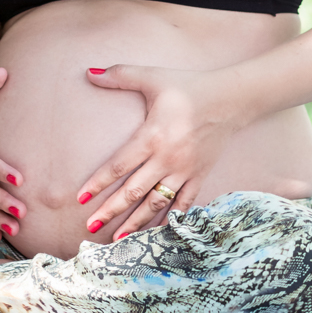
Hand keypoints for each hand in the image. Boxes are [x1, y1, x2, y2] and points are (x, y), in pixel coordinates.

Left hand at [76, 64, 229, 240]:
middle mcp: (167, 158)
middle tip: (90, 226)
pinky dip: (169, 220)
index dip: (98, 182)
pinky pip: (182, 204)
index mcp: (152, 136)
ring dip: (135, 222)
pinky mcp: (199, 176)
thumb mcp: (153, 76)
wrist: (231, 98)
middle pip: (133, 191)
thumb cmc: (188, 86)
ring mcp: (184, 171)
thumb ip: (120, 75)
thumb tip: (89, 73)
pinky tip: (156, 234)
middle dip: (110, 210)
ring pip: (155, 203)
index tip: (80, 197)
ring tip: (117, 239)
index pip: (119, 165)